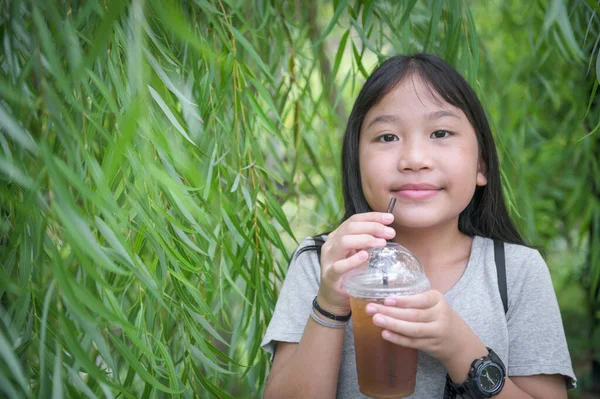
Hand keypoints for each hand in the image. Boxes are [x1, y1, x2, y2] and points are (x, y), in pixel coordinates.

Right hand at [316, 212, 395, 314]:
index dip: (372, 217)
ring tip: (381, 243)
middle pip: (350, 227)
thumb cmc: (348, 273)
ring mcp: (328, 259)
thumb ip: (367, 244)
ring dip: (365, 240)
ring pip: (343, 242)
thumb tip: (385, 232)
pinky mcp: (329, 275)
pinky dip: (352, 260)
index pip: (354, 220)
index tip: (390, 218)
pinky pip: (339, 266)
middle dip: (373, 227)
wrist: (334, 297)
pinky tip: (365, 256)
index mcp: (338, 236)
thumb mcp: (358, 255)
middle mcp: (331, 244)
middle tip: (390, 232)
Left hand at [365, 290, 484, 366]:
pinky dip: (398, 339)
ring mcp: (436, 332)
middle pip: (413, 315)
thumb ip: (416, 299)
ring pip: (412, 330)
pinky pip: (412, 342)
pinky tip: (385, 334)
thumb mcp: (434, 303)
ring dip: (392, 325)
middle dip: (390, 312)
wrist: (459, 340)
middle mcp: (440, 316)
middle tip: (371, 309)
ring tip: (376, 320)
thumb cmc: (439, 315)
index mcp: (438, 300)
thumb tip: (384, 297)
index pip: (421, 300)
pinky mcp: (431, 345)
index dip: (403, 301)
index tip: (387, 300)